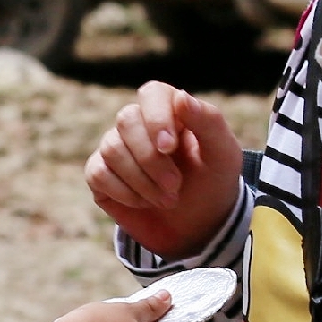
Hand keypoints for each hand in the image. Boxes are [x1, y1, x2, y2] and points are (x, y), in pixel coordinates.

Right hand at [87, 81, 244, 259]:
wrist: (197, 227)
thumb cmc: (212, 184)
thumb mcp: (224, 155)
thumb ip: (208, 122)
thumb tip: (180, 97)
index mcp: (170, 111)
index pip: (151, 93)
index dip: (156, 118)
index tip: (169, 148)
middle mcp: (138, 124)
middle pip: (127, 121)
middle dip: (151, 159)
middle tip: (175, 186)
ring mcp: (116, 147)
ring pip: (111, 148)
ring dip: (142, 181)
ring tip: (167, 199)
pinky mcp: (100, 173)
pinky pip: (98, 173)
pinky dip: (124, 193)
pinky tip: (143, 202)